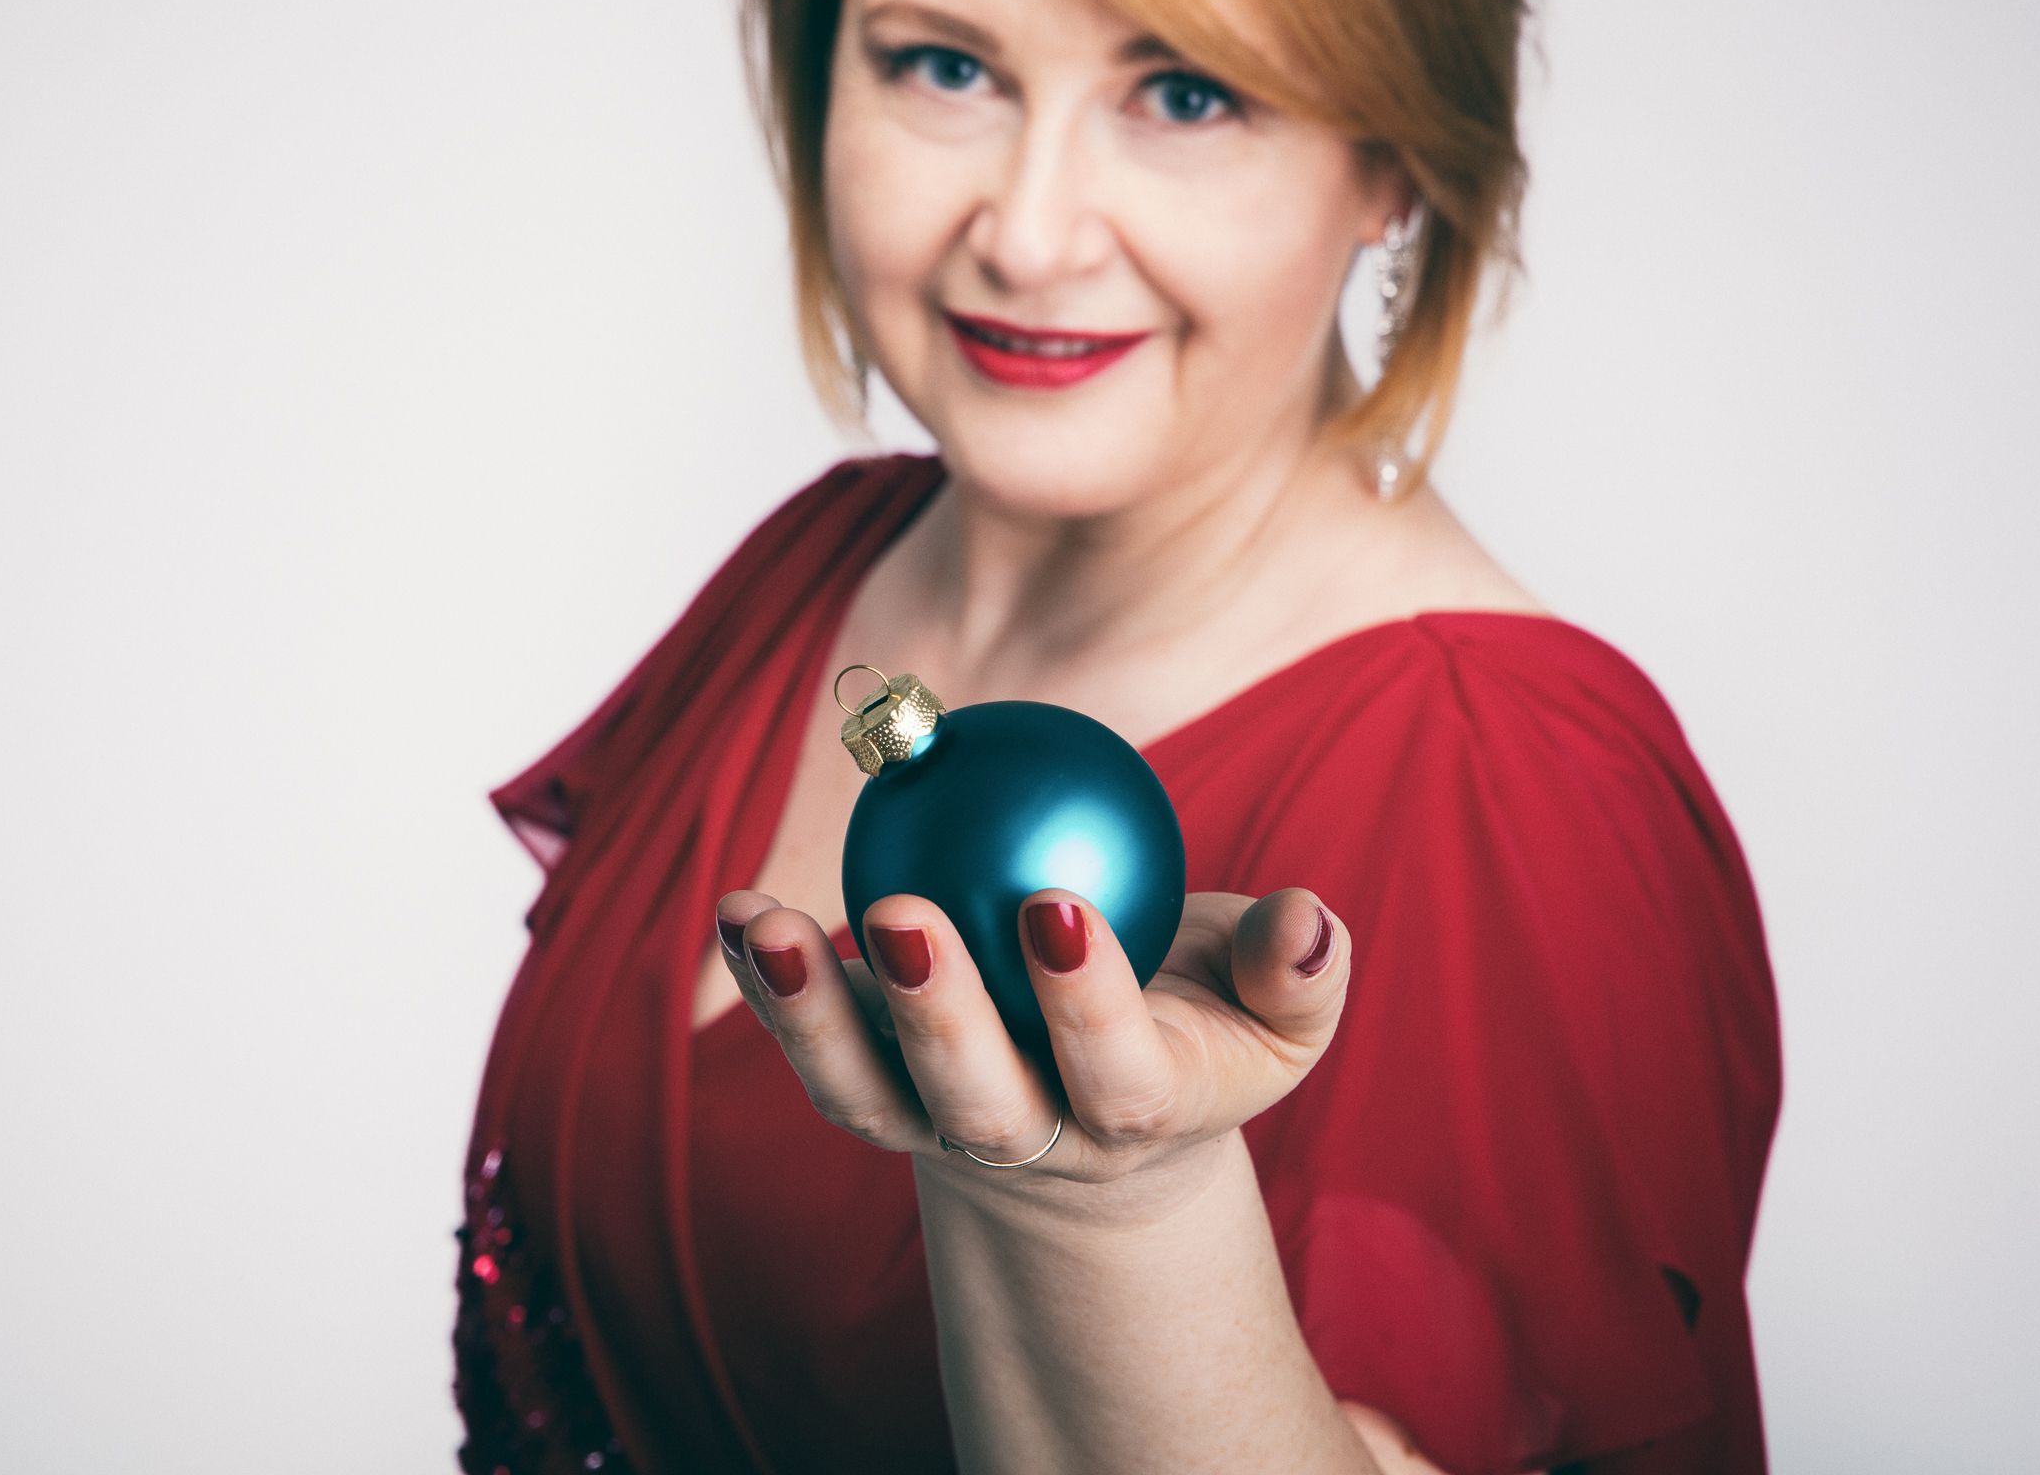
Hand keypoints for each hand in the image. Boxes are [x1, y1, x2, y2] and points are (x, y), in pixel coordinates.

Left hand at [712, 884, 1350, 1208]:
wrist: (1106, 1104)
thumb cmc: (1204, 1016)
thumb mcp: (1273, 1003)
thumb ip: (1298, 971)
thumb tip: (1305, 921)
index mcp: (1142, 1113)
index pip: (1117, 1077)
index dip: (1086, 1003)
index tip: (1057, 902)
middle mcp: (1032, 1137)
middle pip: (980, 1103)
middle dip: (941, 1017)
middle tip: (906, 911)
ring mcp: (935, 1123)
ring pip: (869, 1093)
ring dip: (811, 1014)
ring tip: (766, 924)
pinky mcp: (870, 1090)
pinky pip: (813, 1047)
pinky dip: (769, 985)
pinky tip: (734, 906)